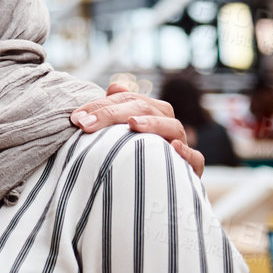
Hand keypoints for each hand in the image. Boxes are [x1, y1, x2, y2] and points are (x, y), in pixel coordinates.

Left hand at [72, 84, 204, 177]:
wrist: (155, 187)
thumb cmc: (134, 154)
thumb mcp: (119, 132)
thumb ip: (115, 108)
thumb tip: (114, 86)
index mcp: (149, 112)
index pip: (126, 99)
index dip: (100, 105)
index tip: (76, 117)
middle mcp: (166, 124)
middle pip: (144, 108)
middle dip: (113, 113)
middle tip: (86, 124)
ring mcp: (181, 144)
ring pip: (173, 126)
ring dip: (152, 123)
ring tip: (132, 124)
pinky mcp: (192, 167)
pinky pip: (196, 158)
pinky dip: (186, 152)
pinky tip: (172, 147)